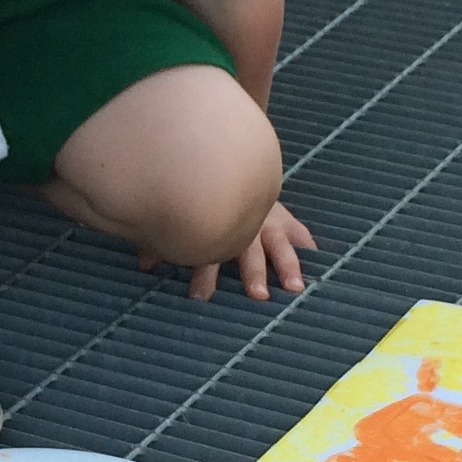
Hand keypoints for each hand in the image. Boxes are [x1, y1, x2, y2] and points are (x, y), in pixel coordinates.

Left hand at [146, 198, 317, 302]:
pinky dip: (307, 247)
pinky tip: (317, 262)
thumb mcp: (179, 220)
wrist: (226, 163)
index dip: (202, 275)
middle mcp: (243, 226)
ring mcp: (266, 220)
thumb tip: (143, 265)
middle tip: (257, 294)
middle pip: (248, 252)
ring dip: (286, 266)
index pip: (208, 254)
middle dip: (252, 273)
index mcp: (216, 229)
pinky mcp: (282, 217)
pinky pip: (298, 232)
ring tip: (295, 287)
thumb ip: (161, 242)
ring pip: (278, 244)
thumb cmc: (200, 202)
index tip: (198, 298)